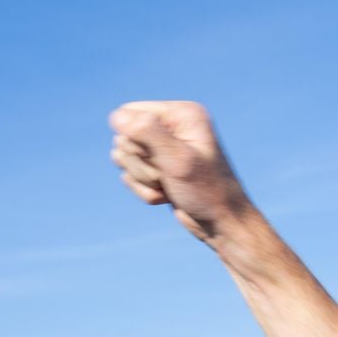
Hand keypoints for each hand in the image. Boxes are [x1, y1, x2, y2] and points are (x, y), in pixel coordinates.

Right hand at [109, 101, 252, 244]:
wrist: (221, 223)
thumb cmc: (207, 190)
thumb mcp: (178, 159)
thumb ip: (147, 133)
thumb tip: (116, 116)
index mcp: (181, 114)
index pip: (129, 113)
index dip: (134, 139)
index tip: (158, 157)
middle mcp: (172, 126)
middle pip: (124, 138)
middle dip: (141, 164)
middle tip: (167, 175)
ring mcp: (164, 147)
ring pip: (125, 158)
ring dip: (143, 179)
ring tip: (169, 185)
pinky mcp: (157, 166)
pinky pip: (131, 175)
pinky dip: (145, 190)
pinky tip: (167, 195)